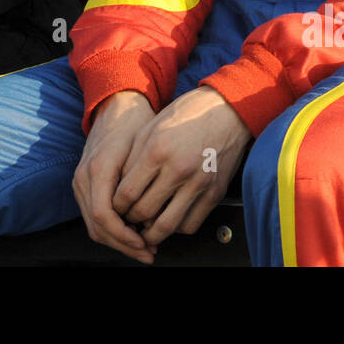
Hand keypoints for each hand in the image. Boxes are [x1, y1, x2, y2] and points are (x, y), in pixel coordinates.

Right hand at [71, 90, 155, 263]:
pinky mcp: (83, 184)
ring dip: (118, 241)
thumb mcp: (143, 149)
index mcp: (99, 167)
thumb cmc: (134, 124)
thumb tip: (149, 218)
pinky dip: (111, 230)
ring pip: (93, 225)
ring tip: (143, 248)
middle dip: (123, 245)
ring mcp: (80, 181)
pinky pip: (93, 216)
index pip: (103, 215)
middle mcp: (84, 176)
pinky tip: (132, 233)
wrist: (117, 106)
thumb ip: (140, 182)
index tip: (144, 244)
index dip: (123, 235)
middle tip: (148, 253)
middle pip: (97, 226)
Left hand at [113, 86, 251, 252]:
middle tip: (127, 219)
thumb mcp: (152, 127)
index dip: (117, 205)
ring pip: (167, 225)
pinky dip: (176, 228)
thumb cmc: (186, 115)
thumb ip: (134, 158)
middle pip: (144, 212)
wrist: (227, 111)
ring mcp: (199, 183)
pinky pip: (191, 224)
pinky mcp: (215, 193)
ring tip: (145, 228)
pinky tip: (169, 220)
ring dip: (152, 232)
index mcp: (158, 150)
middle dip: (130, 220)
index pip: (127, 192)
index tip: (116, 206)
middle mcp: (178, 169)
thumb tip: (120, 187)